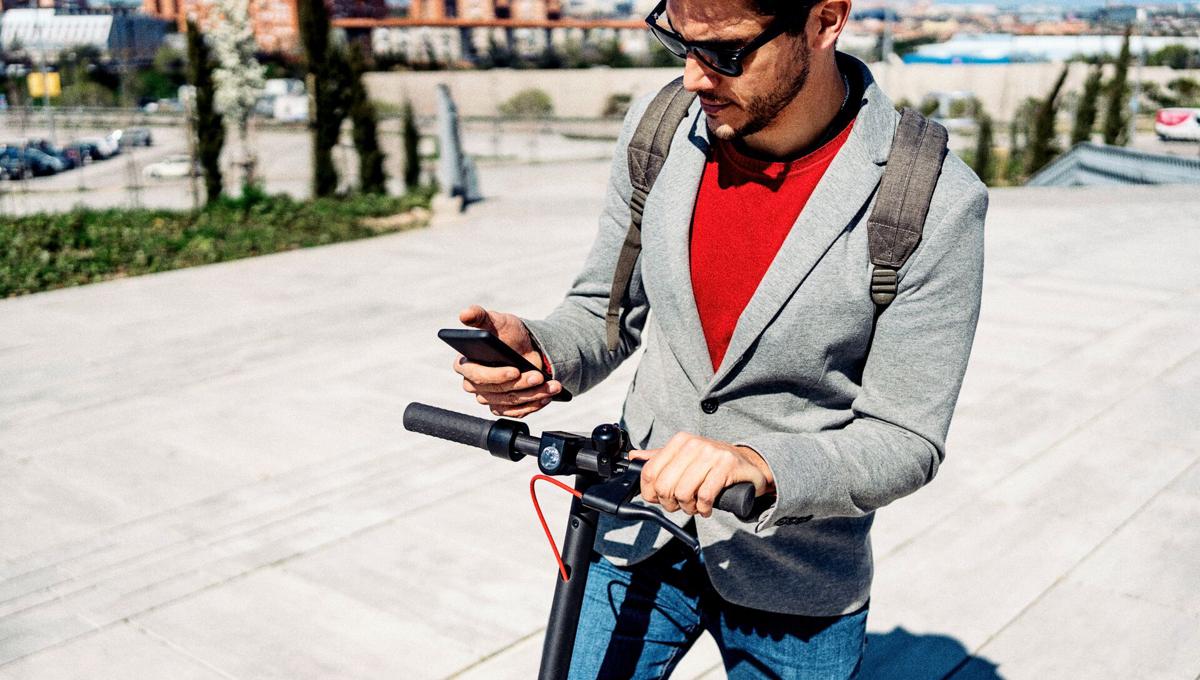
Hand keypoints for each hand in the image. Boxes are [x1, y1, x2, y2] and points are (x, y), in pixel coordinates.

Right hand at [452, 305, 562, 417]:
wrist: (529, 348)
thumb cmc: (509, 334)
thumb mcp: (497, 321)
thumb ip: (480, 316)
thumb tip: (464, 314)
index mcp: (465, 363)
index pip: (475, 375)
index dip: (495, 375)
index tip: (515, 370)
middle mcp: (473, 384)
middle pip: (495, 391)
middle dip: (521, 384)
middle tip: (538, 376)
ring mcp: (487, 398)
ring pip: (509, 402)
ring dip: (532, 395)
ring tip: (551, 386)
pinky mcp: (501, 407)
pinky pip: (516, 413)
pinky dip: (533, 406)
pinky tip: (547, 396)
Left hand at [630, 433, 774, 517]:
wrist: (748, 465)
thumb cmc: (712, 465)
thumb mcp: (684, 457)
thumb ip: (660, 458)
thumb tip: (634, 457)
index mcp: (679, 441)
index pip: (650, 472)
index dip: (651, 492)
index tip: (659, 499)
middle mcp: (693, 444)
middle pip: (665, 485)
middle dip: (670, 503)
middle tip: (680, 505)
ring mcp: (711, 454)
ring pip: (684, 492)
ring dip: (688, 508)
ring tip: (695, 506)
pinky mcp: (726, 467)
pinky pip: (705, 496)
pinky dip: (704, 508)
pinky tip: (707, 507)